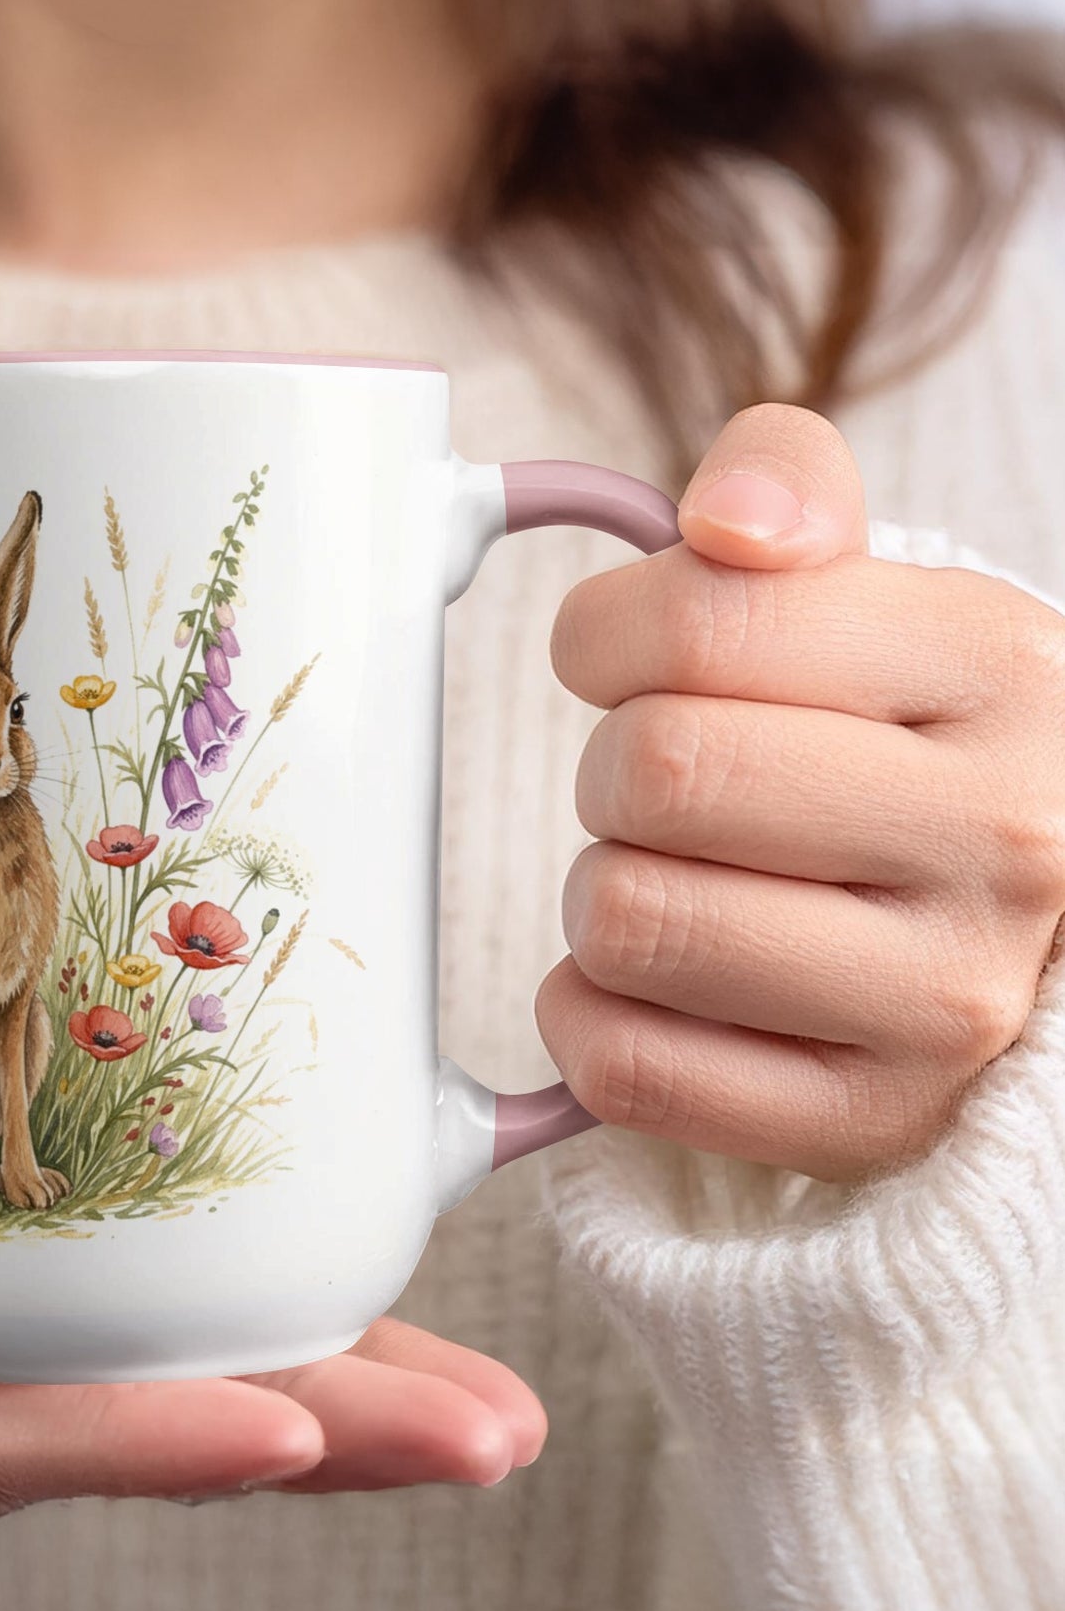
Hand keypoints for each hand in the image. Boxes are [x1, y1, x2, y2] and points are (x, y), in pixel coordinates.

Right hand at [0, 1067, 546, 1554]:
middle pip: (129, 1440)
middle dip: (314, 1442)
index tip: (281, 1431)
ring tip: (491, 1406)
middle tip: (488, 1435)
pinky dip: (267, 1327)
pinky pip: (147, 1339)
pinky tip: (374, 1302)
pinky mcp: (2, 1331)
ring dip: (334, 1398)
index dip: (135, 1443)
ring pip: (166, 1399)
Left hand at [541, 404, 1064, 1182]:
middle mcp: (1003, 838)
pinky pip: (627, 1067)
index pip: (699, 624)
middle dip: (611, 769)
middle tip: (660, 786)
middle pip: (652, 775)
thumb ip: (787, 490)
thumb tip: (723, 520)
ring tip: (675, 880)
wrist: (1025, 923)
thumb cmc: (907, 744)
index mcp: (998, 667)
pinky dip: (590, 1016)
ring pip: (628, 922)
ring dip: (602, 893)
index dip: (604, 636)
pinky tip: (651, 984)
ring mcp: (945, 1000)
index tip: (622, 660)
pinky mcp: (868, 1120)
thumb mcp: (879, 592)